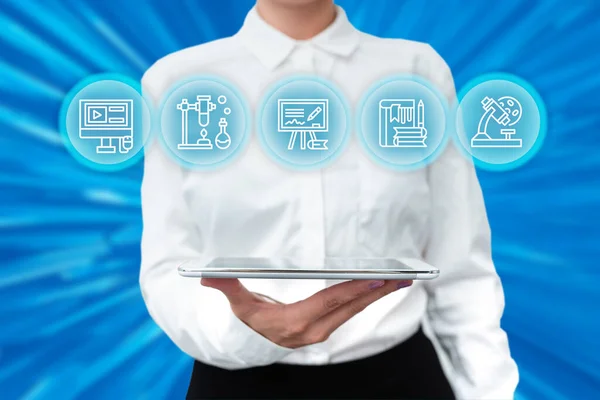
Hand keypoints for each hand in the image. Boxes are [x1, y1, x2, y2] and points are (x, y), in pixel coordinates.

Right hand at [201, 278, 411, 348]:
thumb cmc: (249, 319)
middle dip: (377, 290)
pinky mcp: (328, 328)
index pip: (330, 302)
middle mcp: (314, 329)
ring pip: (356, 310)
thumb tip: (210, 275)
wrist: (254, 344)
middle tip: (402, 276)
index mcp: (295, 322)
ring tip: (401, 280)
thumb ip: (228, 287)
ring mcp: (323, 331)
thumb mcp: (239, 305)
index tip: (375, 277)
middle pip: (350, 306)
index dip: (353, 289)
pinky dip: (369, 298)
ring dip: (378, 295)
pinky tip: (383, 287)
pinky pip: (353, 311)